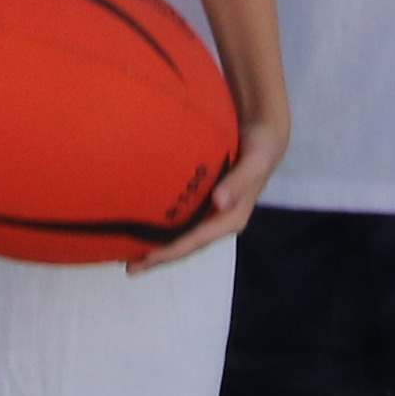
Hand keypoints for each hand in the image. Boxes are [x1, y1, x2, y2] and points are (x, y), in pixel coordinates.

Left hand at [138, 108, 289, 270]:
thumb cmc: (261, 147)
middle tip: (129, 266)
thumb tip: (219, 201)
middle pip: (185, 243)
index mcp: (231, 218)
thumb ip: (239, 181)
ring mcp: (211, 209)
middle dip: (159, 255)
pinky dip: (161, 219)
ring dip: (158, 241)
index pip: (194, 241)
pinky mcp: (204, 196)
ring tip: (129, 249)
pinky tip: (142, 217)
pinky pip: (180, 213)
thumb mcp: (255, 161)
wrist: (265, 130)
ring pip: (181, 231)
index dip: (168, 253)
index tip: (143, 260)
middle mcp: (219, 218)